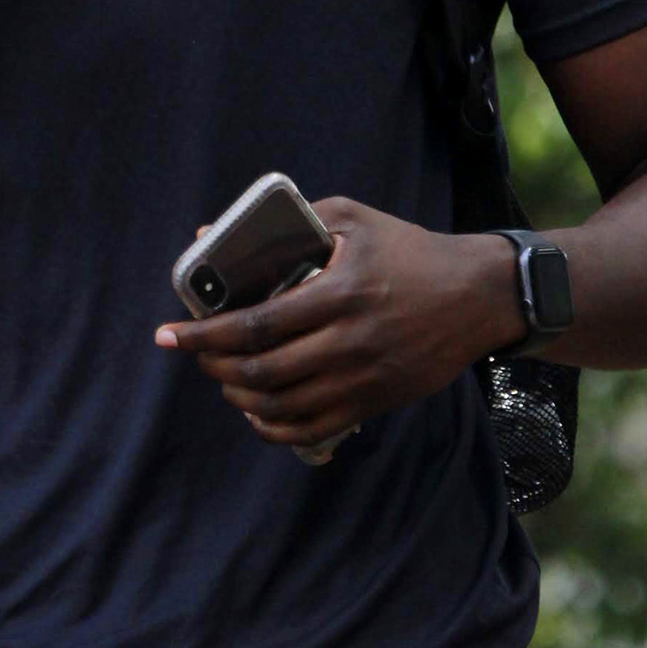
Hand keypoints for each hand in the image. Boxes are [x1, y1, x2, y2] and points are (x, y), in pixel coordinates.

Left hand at [154, 198, 518, 452]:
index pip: (254, 324)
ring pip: (281, 404)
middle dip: (213, 367)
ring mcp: (363, 377)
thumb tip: (216, 233)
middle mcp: (349, 341)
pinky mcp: (375, 401)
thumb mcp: (353, 218)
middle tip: (194, 354)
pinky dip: (274, 428)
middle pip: (260, 371)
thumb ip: (290, 223)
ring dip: (238, 396)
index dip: (203, 334)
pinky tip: (256, 413)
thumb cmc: (410, 250)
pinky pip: (312, 429)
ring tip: (222, 379)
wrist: (479, 295)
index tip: (168, 334)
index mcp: (339, 292)